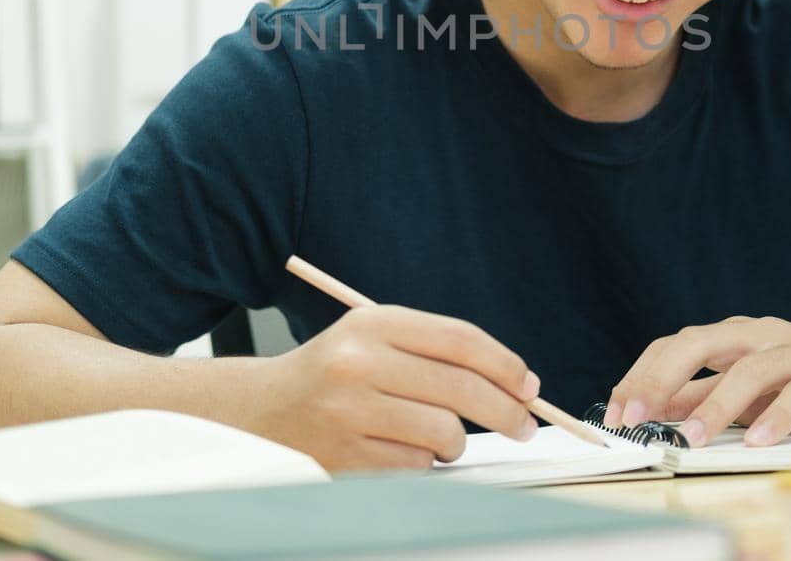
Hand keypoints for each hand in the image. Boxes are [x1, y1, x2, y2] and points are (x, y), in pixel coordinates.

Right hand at [249, 305, 539, 470]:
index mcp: (373, 323)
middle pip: (460, 387)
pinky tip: (401, 451)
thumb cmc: (335, 375)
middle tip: (524, 426)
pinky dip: (422, 464)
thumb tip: (516, 384)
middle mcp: (358, 362)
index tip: (528, 386)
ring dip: (455, 443)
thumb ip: (438, 352)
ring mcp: (349, 411)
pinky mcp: (344, 456)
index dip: (505, 365)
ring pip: (444, 432)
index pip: (459, 339)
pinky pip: (416, 466)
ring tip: (439, 439)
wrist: (261, 412)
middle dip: (506, 412)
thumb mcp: (375, 339)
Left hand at [603, 315, 790, 447]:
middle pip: (699, 344)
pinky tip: (758, 441)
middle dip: (661, 380)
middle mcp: (761, 335)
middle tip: (636, 417)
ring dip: (715, 406)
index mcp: (735, 337)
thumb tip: (655, 410)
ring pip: (748, 371)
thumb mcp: (752, 389)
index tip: (616, 412)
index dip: (642, 376)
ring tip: (691, 438)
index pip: (675, 347)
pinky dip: (776, 417)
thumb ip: (706, 395)